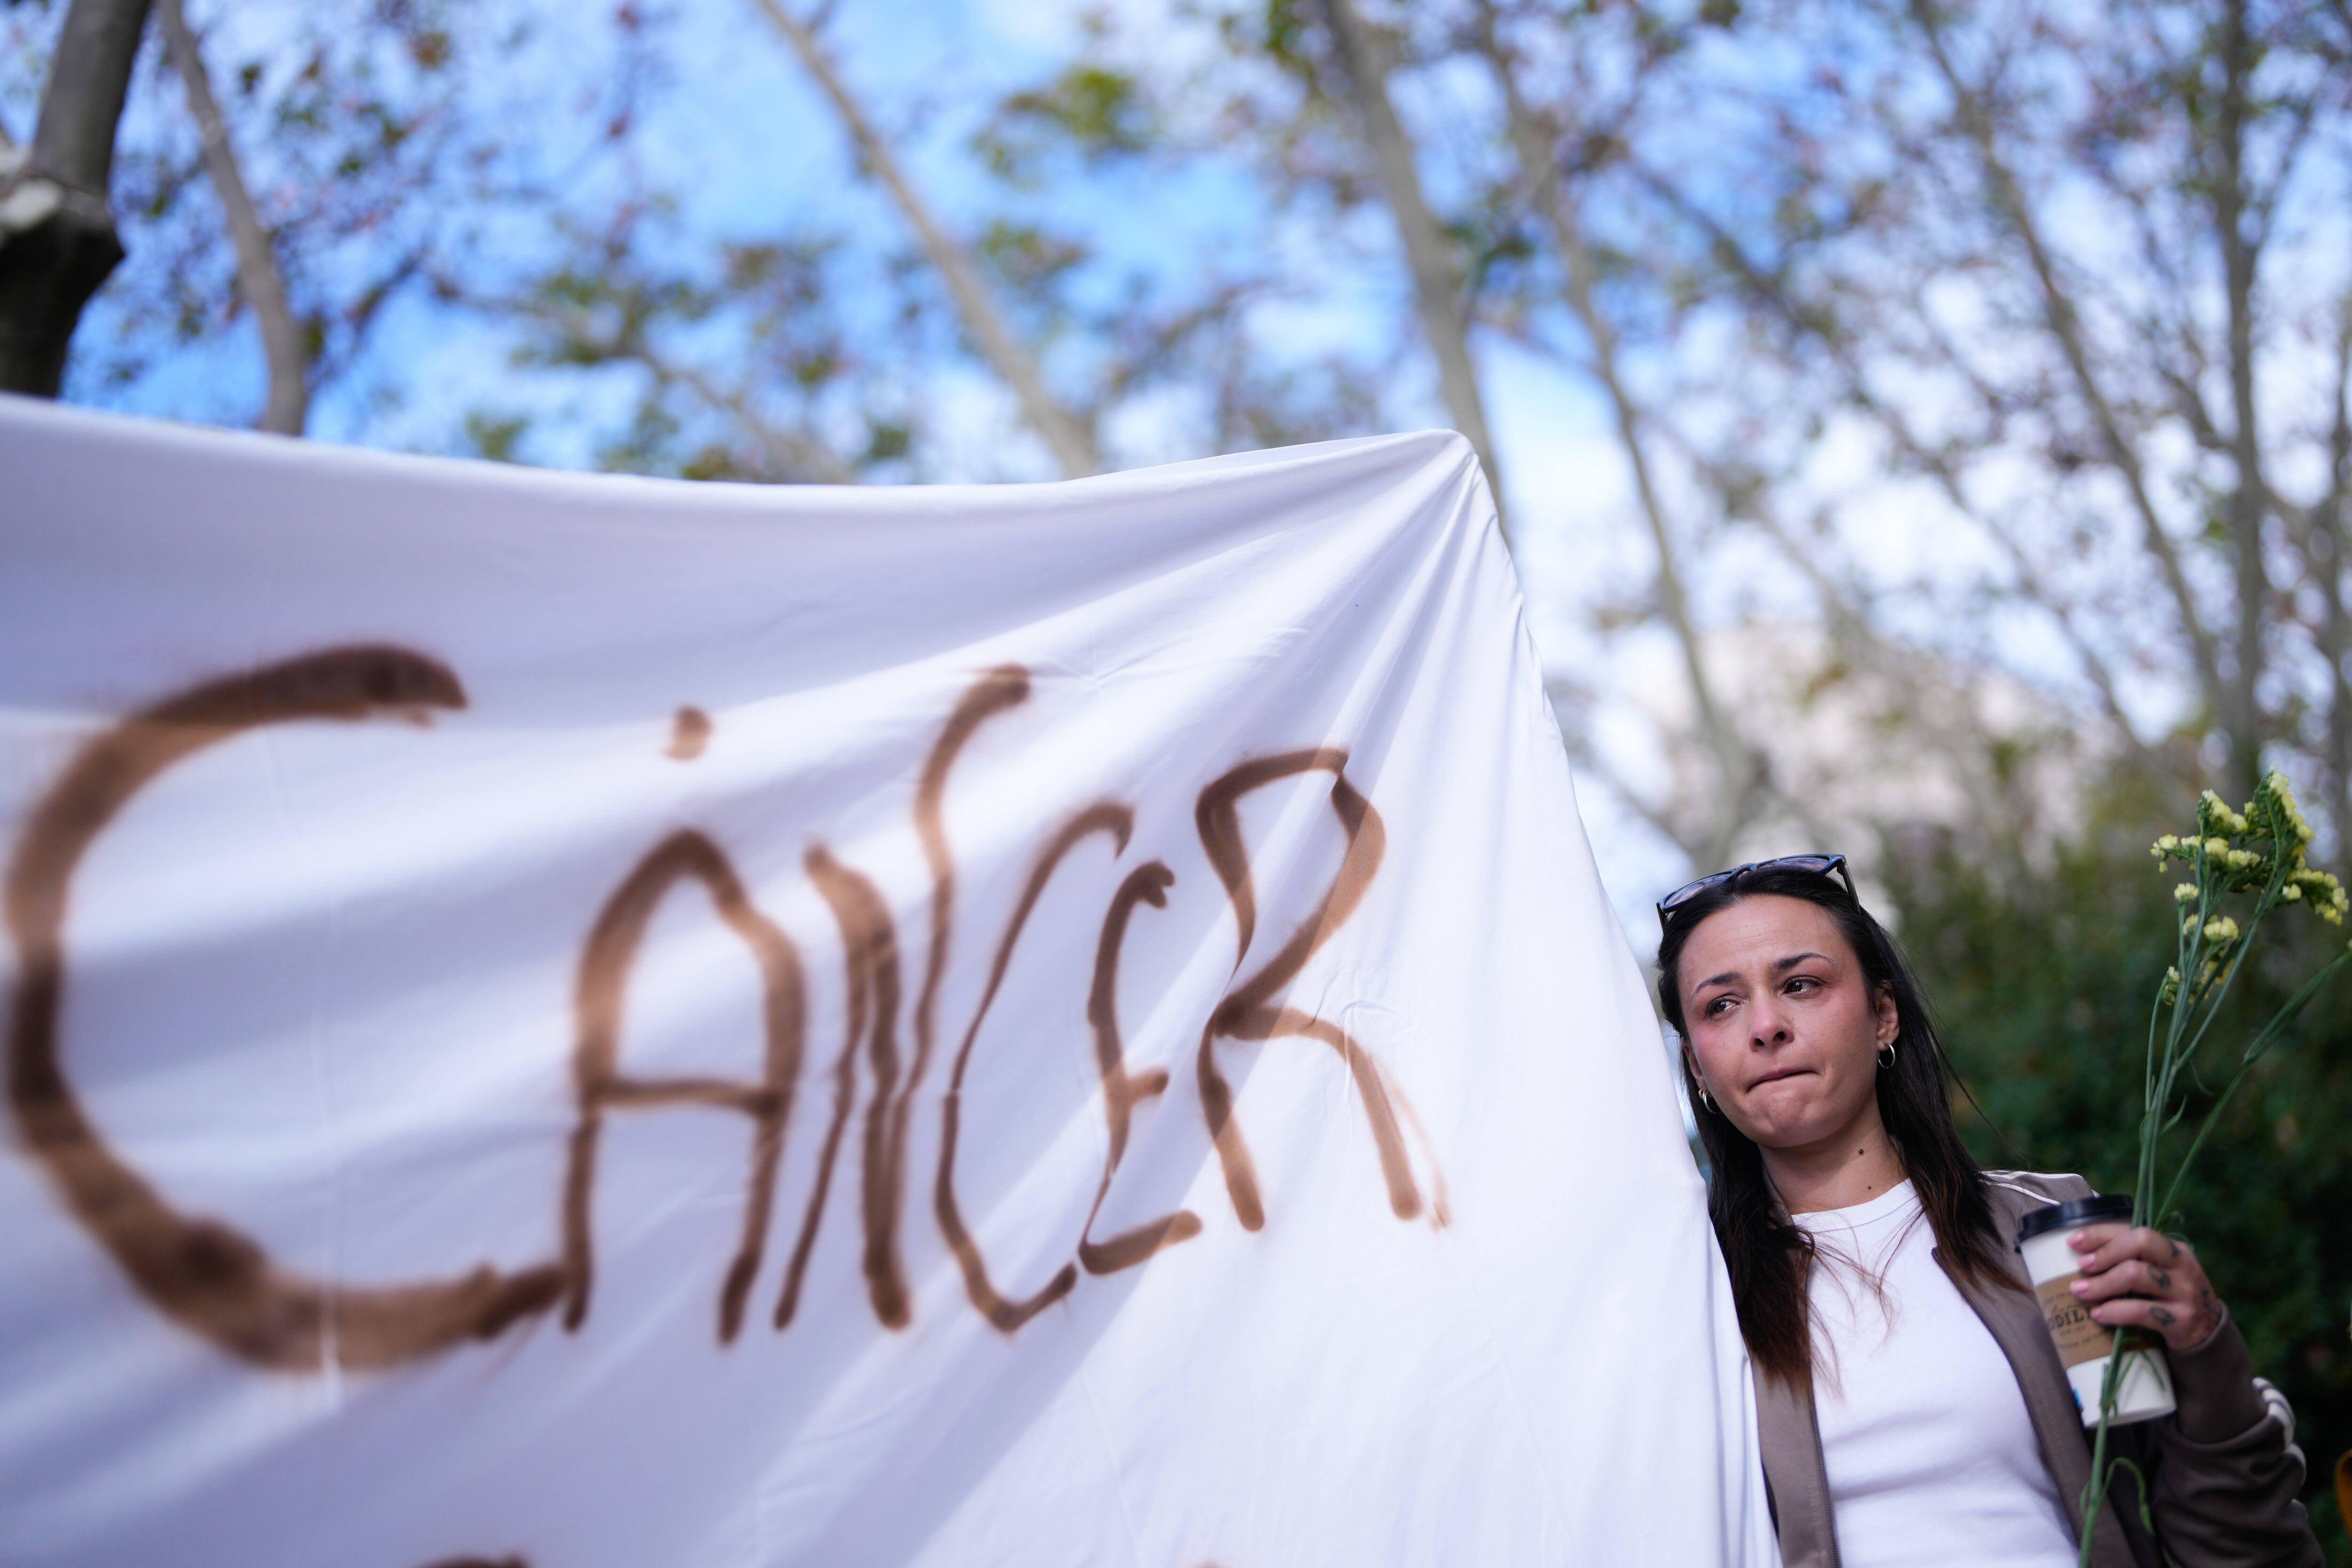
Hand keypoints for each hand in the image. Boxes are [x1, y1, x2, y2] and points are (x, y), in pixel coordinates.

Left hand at [2068, 1223, 2222, 1350]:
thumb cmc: (2170, 1296)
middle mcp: (2183, 1266)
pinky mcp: (2182, 1320)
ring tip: (2080, 1292)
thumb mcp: (2160, 1272)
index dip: (2102, 1233)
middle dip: (2104, 1253)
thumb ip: (2133, 1259)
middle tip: (2081, 1267)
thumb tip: (2082, 1252)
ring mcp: (2185, 1292)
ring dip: (2102, 1283)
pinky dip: (2114, 1312)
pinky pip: (2141, 1311)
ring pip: (2136, 1275)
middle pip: (2140, 1244)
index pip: (2136, 1230)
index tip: (2073, 1241)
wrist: (2207, 1332)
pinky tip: (2098, 1315)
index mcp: (2174, 1249)